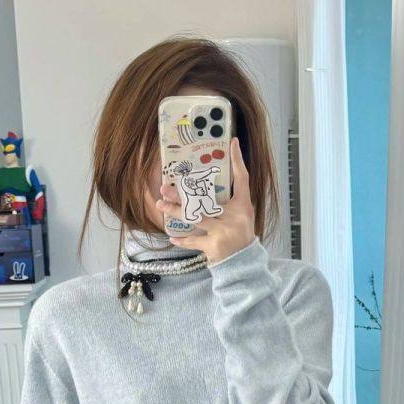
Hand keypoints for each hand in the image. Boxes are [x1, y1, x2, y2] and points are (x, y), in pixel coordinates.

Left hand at [155, 136, 256, 265]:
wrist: (244, 261)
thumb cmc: (240, 233)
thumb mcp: (241, 213)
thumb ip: (229, 197)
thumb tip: (207, 183)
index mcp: (242, 205)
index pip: (242, 178)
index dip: (237, 161)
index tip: (232, 143)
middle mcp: (233, 217)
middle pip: (206, 199)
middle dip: (183, 193)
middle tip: (164, 187)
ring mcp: (222, 232)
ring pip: (195, 218)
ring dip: (175, 212)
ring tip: (160, 205)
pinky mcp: (213, 247)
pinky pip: (194, 241)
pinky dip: (183, 240)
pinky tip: (172, 237)